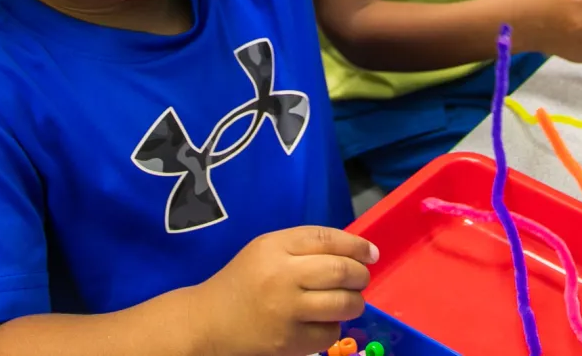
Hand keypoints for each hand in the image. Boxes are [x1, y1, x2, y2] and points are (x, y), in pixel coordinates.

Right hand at [198, 226, 376, 355]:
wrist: (209, 322)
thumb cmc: (243, 280)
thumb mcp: (267, 249)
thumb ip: (304, 245)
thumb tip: (354, 250)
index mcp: (275, 247)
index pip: (326, 239)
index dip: (356, 245)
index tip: (371, 252)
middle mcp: (282, 276)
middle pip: (339, 270)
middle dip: (360, 274)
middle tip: (362, 278)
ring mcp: (287, 312)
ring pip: (342, 303)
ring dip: (355, 301)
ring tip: (350, 299)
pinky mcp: (290, 343)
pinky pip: (330, 332)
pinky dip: (334, 325)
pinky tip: (324, 320)